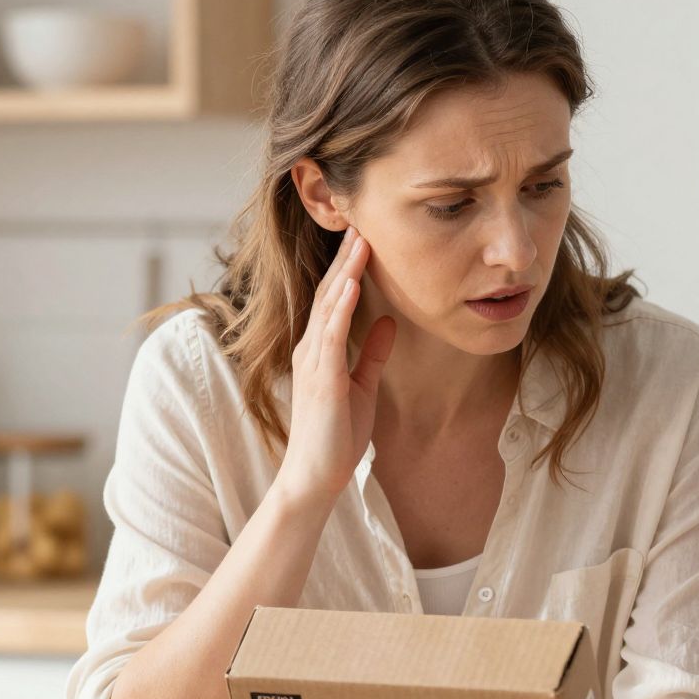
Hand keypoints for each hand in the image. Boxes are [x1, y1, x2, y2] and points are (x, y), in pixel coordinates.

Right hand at [275, 229, 394, 508]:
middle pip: (328, 292)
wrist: (315, 477)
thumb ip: (371, 353)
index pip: (334, 298)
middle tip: (362, 221)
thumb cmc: (337, 436)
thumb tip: (388, 321)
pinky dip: (341, 307)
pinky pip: (330, 335)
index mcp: (320, 349)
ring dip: (345, 272)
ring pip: (328, 305)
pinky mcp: (321, 378)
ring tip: (360, 241)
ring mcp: (313, 361)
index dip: (349, 266)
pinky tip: (353, 284)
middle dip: (346, 257)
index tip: (366, 237)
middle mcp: (310, 348)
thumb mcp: (362, 385)